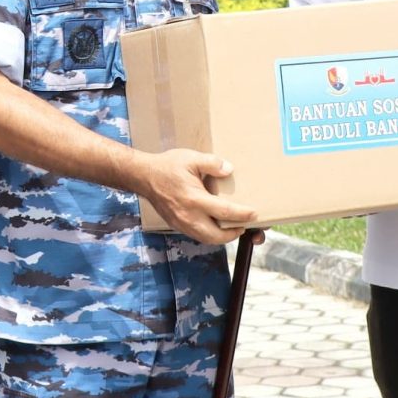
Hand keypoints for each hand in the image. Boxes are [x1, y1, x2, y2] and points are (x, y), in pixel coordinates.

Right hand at [138, 149, 254, 245]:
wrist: (143, 177)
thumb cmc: (167, 166)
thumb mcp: (191, 158)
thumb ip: (212, 163)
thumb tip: (229, 169)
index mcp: (194, 199)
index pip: (224, 212)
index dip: (242, 215)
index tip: (254, 214)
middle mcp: (188, 216)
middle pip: (216, 236)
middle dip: (233, 234)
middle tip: (243, 226)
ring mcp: (181, 223)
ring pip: (206, 239)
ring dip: (221, 237)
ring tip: (231, 228)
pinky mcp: (176, 225)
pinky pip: (196, 235)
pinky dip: (208, 235)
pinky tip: (214, 226)